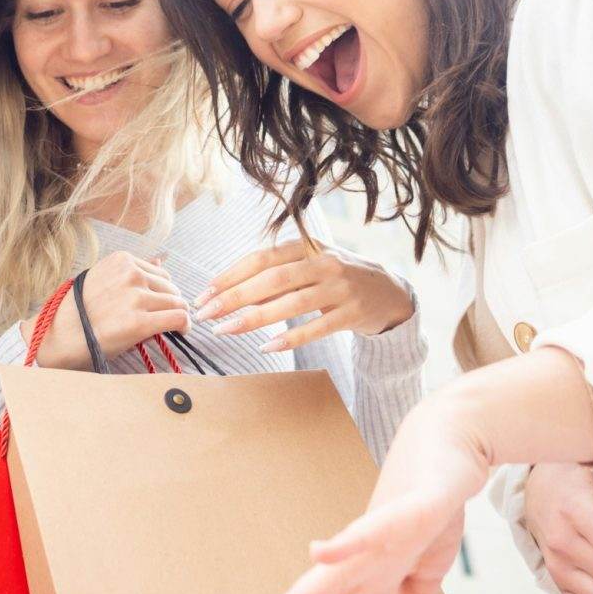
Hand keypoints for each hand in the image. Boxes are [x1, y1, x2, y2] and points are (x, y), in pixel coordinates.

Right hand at [20, 251, 189, 370]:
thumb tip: (161, 260)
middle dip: (171, 302)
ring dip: (177, 314)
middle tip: (167, 317)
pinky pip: (178, 318)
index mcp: (122, 261)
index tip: (162, 302)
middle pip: (170, 286)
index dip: (164, 289)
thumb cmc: (79, 310)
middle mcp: (131, 274)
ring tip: (172, 326)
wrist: (60, 334)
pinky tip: (181, 332)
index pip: (159, 272)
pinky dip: (184, 325)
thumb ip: (131, 271)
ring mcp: (136, 297)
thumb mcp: (103, 278)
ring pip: (177, 302)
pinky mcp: (140, 321)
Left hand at [194, 241, 412, 352]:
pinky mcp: (352, 313)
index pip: (260, 258)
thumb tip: (228, 291)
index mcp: (306, 246)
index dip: (230, 275)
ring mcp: (340, 288)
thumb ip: (274, 275)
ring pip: (291, 303)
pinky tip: (266, 347)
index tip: (204, 294)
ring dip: (254, 319)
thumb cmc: (335, 277)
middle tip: (206, 314)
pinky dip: (290, 338)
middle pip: (272, 279)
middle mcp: (323, 263)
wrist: (388, 291)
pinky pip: (317, 328)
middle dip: (234, 297)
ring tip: (226, 331)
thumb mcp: (308, 265)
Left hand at [233, 395, 487, 593]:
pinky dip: (347, 542)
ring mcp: (377, 537)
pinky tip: (319, 552)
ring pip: (333, 576)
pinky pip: (374, 529)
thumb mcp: (425, 582)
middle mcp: (360, 563)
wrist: (448, 447)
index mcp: (364, 583)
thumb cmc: (429, 509)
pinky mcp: (406, 511)